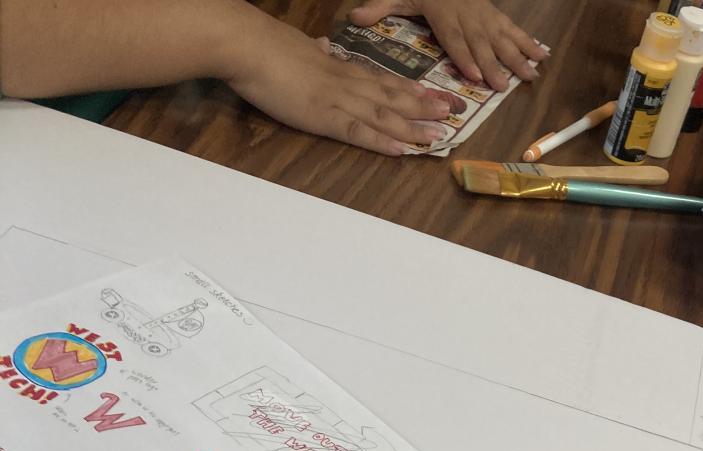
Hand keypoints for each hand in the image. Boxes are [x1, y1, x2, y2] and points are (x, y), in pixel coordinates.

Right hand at [227, 16, 454, 153]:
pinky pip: (358, 131)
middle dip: (424, 106)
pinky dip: (382, 141)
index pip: (380, 79)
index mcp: (337, 67)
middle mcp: (344, 82)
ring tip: (439, 135)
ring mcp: (336, 99)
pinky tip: (401, 149)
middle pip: (391, 95)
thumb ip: (314, 51)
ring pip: (383, 114)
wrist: (246, 44)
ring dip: (413, 126)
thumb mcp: (297, 46)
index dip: (407, 89)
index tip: (431, 94)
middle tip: (452, 114)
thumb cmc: (264, 46)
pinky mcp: (322, 116)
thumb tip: (322, 47)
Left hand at [349, 0, 547, 92]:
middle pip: (481, 43)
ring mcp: (484, 15)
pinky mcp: (495, 14)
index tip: (473, 74)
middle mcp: (467, 16)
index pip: (454, 38)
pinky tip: (541, 56)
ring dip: (517, 58)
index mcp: (443, 14)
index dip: (464, 55)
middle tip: (504, 86)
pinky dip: (528, 42)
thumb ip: (380, 7)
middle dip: (493, 64)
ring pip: (501, 38)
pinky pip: (513, 28)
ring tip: (530, 76)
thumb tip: (355, 17)